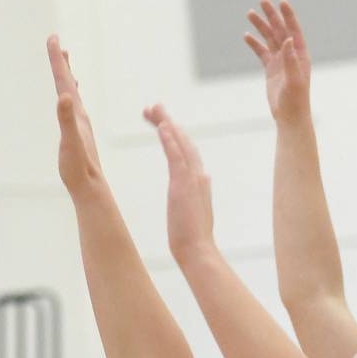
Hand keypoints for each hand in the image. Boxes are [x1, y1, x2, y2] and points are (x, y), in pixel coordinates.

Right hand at [47, 36, 105, 198]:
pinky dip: (70, 93)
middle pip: (68, 81)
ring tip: (64, 61)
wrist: (90, 185)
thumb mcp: (70, 142)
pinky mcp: (78, 131)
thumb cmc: (78, 167)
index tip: (53, 39)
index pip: (64, 81)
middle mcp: (79, 113)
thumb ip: (66, 119)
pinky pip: (73, 105)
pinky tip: (70, 95)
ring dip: (66, 74)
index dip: (57, 60)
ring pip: (72, 91)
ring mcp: (79, 122)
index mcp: (76, 112)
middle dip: (60, 61)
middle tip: (55, 42)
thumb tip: (64, 96)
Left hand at [143, 103, 215, 265]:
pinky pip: (177, 157)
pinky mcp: (184, 185)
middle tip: (152, 106)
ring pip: (180, 144)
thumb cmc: (190, 236)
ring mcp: (193, 178)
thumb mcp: (192, 207)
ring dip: (167, 124)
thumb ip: (196, 192)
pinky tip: (163, 127)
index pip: (184, 150)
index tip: (160, 121)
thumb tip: (203, 180)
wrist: (197, 251)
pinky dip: (171, 140)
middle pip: (182, 141)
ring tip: (153, 108)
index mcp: (198, 180)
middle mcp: (198, 174)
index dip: (173, 134)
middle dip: (167, 122)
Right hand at [244, 0, 310, 123]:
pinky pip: (262, 52)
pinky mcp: (271, 69)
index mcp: (300, 53)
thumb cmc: (296, 99)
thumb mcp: (295, 79)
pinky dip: (255, 43)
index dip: (287, 15)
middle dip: (271, 15)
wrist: (290, 115)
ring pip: (269, 39)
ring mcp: (280, 61)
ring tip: (250, 13)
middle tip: (262, 1)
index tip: (280, 2)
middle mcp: (292, 54)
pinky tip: (246, 36)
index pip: (294, 29)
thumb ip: (292, 59)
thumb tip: (290, 40)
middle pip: (280, 30)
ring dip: (261, 26)